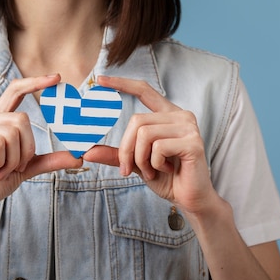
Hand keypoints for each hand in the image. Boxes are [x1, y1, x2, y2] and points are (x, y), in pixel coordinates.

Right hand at [0, 74, 82, 217]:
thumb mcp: (26, 169)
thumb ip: (49, 160)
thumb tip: (80, 158)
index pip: (15, 90)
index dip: (35, 82)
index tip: (56, 78)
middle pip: (22, 120)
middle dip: (25, 150)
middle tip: (11, 167)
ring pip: (12, 133)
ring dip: (12, 160)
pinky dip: (0, 163)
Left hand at [84, 76, 217, 214]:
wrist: (189, 199)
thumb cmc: (165, 178)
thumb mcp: (136, 163)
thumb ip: (115, 155)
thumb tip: (87, 153)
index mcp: (167, 115)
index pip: (144, 91)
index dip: (122, 84)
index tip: (101, 80)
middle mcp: (180, 115)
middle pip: (137, 121)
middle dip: (127, 149)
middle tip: (130, 169)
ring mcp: (189, 127)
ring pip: (145, 134)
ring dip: (141, 159)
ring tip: (153, 171)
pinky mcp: (193, 142)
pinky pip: (158, 147)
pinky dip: (155, 164)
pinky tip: (168, 170)